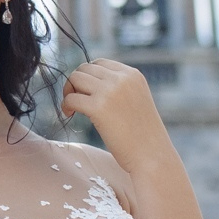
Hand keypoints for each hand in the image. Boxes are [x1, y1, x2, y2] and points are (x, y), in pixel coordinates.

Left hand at [60, 59, 174, 172]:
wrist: (152, 156)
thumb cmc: (142, 134)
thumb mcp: (135, 100)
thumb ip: (118, 87)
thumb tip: (85, 81)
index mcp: (132, 75)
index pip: (99, 63)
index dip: (87, 76)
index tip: (86, 92)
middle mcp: (122, 78)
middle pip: (84, 68)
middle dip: (75, 83)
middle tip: (76, 102)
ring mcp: (110, 92)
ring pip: (75, 79)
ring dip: (68, 92)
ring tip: (72, 109)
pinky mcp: (98, 108)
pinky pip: (71, 98)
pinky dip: (66, 105)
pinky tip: (70, 115)